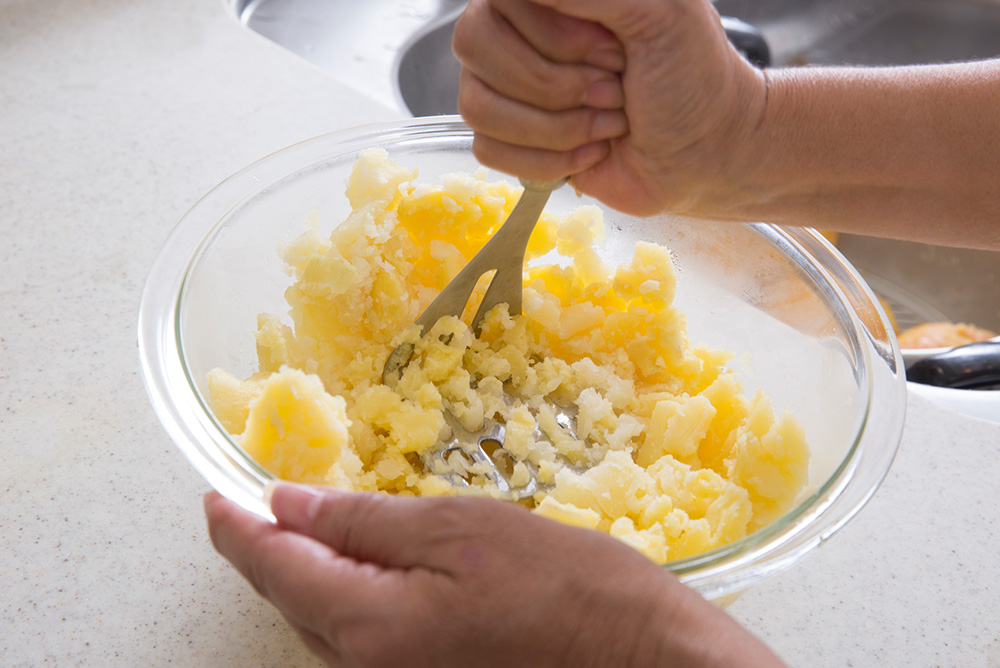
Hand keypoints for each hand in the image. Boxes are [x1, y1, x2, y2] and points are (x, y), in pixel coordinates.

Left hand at [205, 484, 785, 666]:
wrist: (643, 663)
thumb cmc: (566, 588)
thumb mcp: (463, 531)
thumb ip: (367, 522)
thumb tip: (290, 504)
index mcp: (369, 625)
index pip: (274, 567)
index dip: (236, 526)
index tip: (215, 494)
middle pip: (292, 602)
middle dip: (269, 549)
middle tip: (257, 499)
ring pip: (324, 626)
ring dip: (308, 576)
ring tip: (307, 526)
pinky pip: (361, 644)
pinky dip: (348, 601)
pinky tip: (366, 571)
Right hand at [453, 0, 765, 216]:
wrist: (705, 152)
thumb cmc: (692, 76)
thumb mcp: (660, 11)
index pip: (499, 0)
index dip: (552, 36)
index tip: (613, 51)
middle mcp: (519, 33)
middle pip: (475, 47)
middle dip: (556, 84)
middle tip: (613, 89)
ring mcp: (510, 89)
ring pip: (477, 105)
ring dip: (556, 127)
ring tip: (607, 123)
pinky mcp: (513, 140)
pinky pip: (486, 150)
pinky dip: (546, 161)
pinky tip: (590, 151)